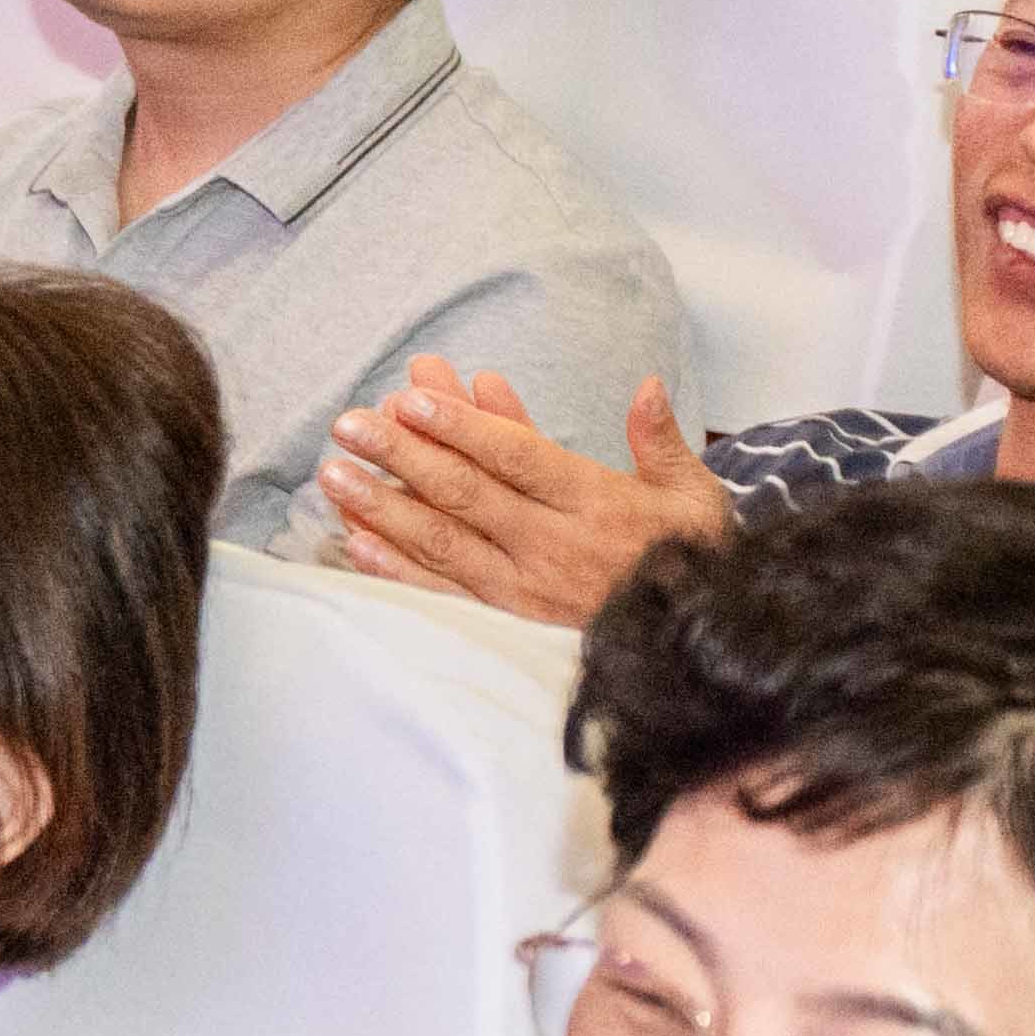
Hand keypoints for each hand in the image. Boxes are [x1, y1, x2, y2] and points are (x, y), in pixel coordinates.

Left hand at [312, 361, 725, 624]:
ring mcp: (525, 590)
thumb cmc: (693, 560)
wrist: (701, 649)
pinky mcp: (508, 624)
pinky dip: (395, 571)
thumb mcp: (692, 496)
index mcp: (596, 504)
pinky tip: (354, 543)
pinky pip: (443, 594)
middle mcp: (554, 547)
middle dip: (402, 455)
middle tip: (349, 424)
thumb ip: (661, 441)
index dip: (462, 427)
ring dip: (382, 509)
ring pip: (443, 544)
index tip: (413, 399)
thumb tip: (645, 386)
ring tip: (333, 475)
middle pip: (466, 494)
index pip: (518, 458)